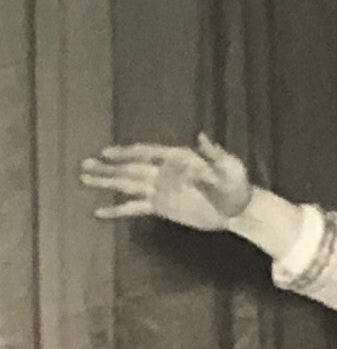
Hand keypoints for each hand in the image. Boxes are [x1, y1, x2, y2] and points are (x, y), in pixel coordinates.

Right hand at [80, 133, 252, 228]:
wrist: (240, 209)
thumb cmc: (237, 185)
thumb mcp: (230, 167)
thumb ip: (213, 154)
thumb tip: (202, 136)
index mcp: (177, 158)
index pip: (146, 152)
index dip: (127, 152)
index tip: (106, 152)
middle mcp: (164, 172)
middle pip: (131, 167)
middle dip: (108, 167)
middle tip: (84, 164)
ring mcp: (161, 189)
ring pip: (128, 184)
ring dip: (107, 182)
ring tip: (84, 178)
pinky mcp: (161, 207)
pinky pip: (135, 207)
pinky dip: (118, 208)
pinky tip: (100, 211)